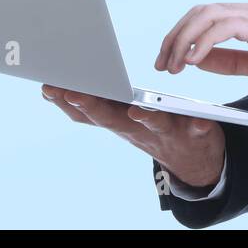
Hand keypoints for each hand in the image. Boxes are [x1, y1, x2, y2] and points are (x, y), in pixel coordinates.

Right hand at [41, 85, 224, 189]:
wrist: (193, 161)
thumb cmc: (151, 130)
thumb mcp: (118, 119)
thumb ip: (93, 106)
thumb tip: (51, 90)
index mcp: (119, 120)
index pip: (89, 112)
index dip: (67, 101)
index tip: (48, 86)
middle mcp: (138, 129)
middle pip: (113, 119)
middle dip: (92, 106)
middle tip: (74, 93)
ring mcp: (166, 133)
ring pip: (154, 125)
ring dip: (144, 118)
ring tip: (135, 109)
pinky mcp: (196, 132)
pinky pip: (197, 128)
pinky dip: (198, 124)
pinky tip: (200, 118)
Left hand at [154, 3, 247, 99]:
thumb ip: (229, 60)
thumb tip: (198, 59)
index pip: (205, 17)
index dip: (180, 36)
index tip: (167, 60)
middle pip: (201, 12)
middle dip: (175, 37)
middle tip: (162, 64)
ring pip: (209, 16)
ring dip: (184, 40)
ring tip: (174, 64)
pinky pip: (226, 27)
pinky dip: (204, 41)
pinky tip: (194, 60)